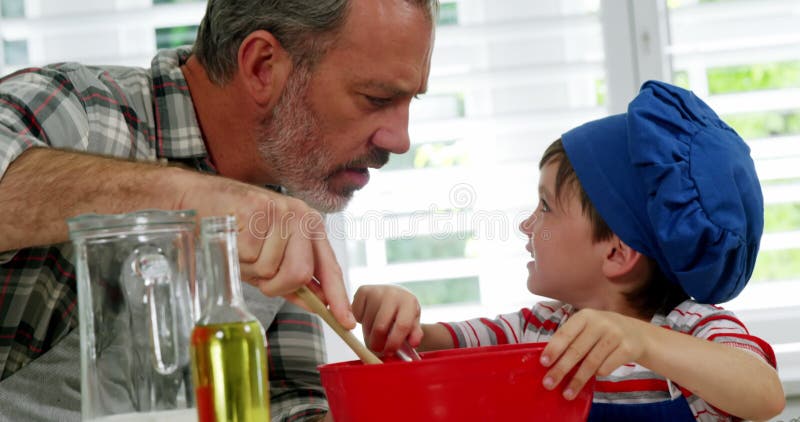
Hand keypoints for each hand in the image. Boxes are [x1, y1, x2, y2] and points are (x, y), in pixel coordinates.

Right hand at [176, 170, 354, 328]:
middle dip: (276, 285)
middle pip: (300, 273)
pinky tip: (232, 239)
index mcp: (310, 226)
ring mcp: (281, 211)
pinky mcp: (258, 211)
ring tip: (241, 249)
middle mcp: (301, 216)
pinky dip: (237, 258)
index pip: (329, 267)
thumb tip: (318, 304)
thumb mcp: (269, 255)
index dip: (338, 297)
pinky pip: (250, 257)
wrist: (199, 198)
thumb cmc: (236, 228)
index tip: (345, 321)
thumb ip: (293, 278)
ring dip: (251, 270)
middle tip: (259, 276)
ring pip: (271, 268)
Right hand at [352, 285, 422, 354]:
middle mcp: (393, 293)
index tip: (389, 351)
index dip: (394, 342)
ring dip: (368, 334)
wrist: (393, 294)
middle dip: (377, 343)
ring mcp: (376, 290)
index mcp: (409, 302)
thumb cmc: (403, 312)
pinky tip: (369, 317)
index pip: (402, 325)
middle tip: (378, 349)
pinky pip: (357, 315)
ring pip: (367, 324)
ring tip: (375, 332)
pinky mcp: (363, 290)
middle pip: (380, 327)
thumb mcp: (413, 322)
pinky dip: (360, 322)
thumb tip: (413, 343)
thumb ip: (415, 334)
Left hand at [540, 309, 648, 399]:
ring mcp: (615, 335)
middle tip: (548, 384)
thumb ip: (572, 339)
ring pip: (591, 363)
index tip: (543, 363)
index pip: (565, 333)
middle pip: (576, 350)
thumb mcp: (588, 328)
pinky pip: (606, 368)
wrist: (638, 334)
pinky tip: (594, 377)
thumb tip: (549, 361)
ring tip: (567, 393)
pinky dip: (598, 375)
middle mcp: (600, 323)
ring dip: (577, 380)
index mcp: (585, 316)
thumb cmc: (603, 332)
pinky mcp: (627, 348)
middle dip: (561, 369)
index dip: (554, 349)